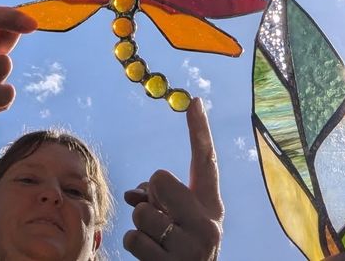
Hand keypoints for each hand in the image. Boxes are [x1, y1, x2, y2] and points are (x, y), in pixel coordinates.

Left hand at [123, 98, 222, 259]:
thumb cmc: (175, 254)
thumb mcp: (174, 224)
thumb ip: (161, 201)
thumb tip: (135, 190)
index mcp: (211, 210)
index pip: (206, 162)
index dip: (199, 130)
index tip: (194, 99)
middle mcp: (208, 227)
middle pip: (161, 179)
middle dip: (150, 194)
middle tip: (158, 215)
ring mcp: (192, 250)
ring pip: (142, 212)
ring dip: (140, 226)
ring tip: (154, 243)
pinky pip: (133, 238)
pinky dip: (134, 246)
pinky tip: (150, 258)